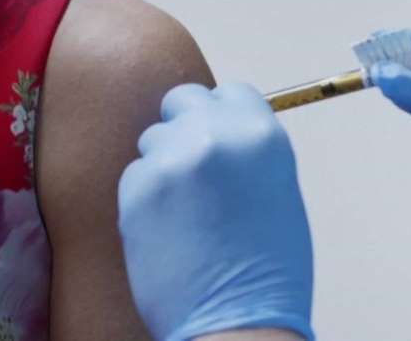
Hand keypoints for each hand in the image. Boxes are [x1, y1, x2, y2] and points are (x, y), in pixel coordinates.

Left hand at [118, 83, 313, 340]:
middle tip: (192, 166)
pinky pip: (134, 175)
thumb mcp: (276, 189)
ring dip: (163, 164)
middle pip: (183, 100)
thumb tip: (217, 130)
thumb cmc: (268, 268)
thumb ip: (246, 150)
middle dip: (184, 125)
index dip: (221, 112)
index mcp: (261, 135)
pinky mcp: (137, 190)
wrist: (237, 320)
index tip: (217, 132)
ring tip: (184, 209)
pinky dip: (145, 195)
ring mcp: (172, 159)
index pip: (230, 91)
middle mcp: (216, 135)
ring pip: (153, 139)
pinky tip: (167, 228)